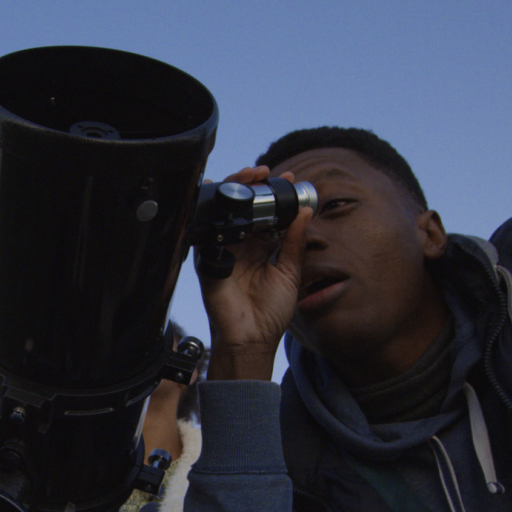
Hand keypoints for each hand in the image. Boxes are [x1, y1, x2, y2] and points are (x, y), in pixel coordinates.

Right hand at [196, 166, 312, 379]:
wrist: (251, 337)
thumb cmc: (270, 313)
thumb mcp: (291, 273)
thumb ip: (295, 242)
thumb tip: (305, 213)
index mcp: (263, 249)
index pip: (268, 216)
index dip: (276, 197)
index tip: (289, 180)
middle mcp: (244, 247)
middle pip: (246, 210)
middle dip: (253, 187)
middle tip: (265, 173)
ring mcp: (226, 251)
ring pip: (228, 215)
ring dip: (235, 193)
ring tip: (248, 177)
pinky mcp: (210, 260)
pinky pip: (207, 233)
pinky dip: (209, 214)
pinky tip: (216, 194)